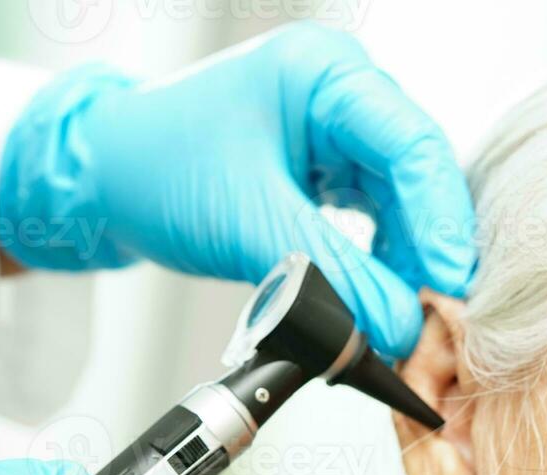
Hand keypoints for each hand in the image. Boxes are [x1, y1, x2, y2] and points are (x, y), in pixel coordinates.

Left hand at [0, 23, 476, 358]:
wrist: (96, 181)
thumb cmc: (152, 170)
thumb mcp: (248, 225)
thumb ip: (331, 277)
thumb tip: (394, 327)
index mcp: (324, 75)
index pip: (412, 145)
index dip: (441, 221)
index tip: (450, 284)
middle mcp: (338, 94)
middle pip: (417, 174)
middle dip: (428, 247)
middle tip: (437, 312)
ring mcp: (334, 130)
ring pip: (401, 200)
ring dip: (406, 259)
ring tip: (405, 315)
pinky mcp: (323, 168)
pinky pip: (374, 215)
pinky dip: (380, 259)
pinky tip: (380, 296)